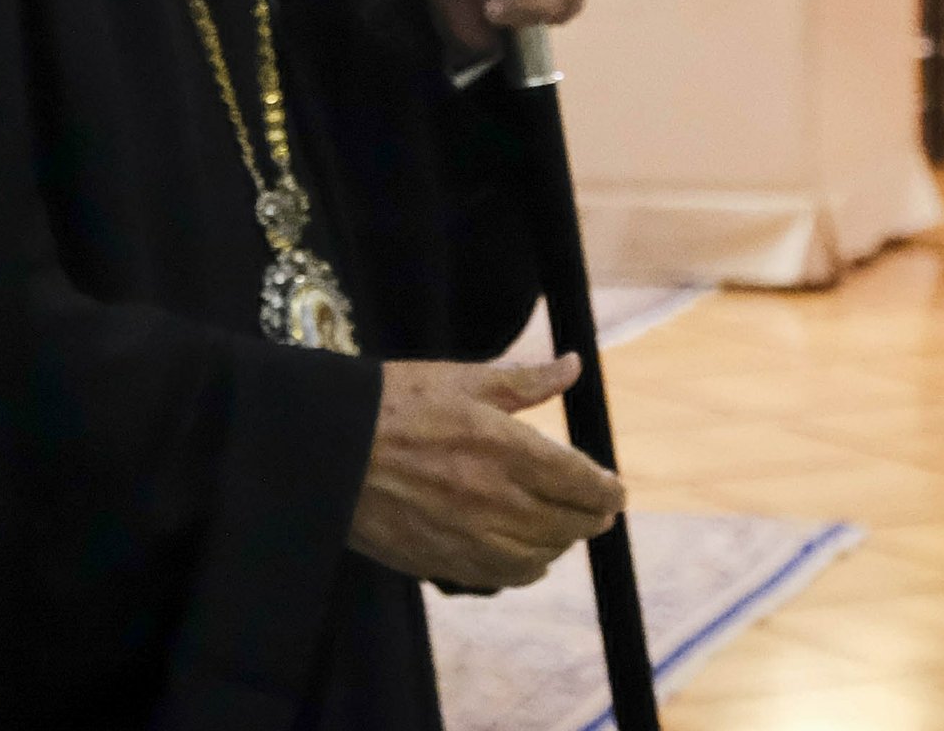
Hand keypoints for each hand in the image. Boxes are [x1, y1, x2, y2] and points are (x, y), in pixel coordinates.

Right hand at [348, 356, 625, 587]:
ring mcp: (471, 537)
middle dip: (591, 517)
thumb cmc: (395, 403)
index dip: (607, 490)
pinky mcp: (445, 562)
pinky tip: (528, 556)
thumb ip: (525, 382)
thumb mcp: (462, 379)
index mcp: (507, 448)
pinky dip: (527, 568)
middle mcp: (497, 500)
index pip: (581, 482)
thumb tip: (572, 366)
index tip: (614, 490)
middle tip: (598, 509)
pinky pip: (505, 578)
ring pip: (542, 555)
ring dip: (561, 543)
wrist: (329, 449)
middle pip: (569, 524)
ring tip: (564, 529)